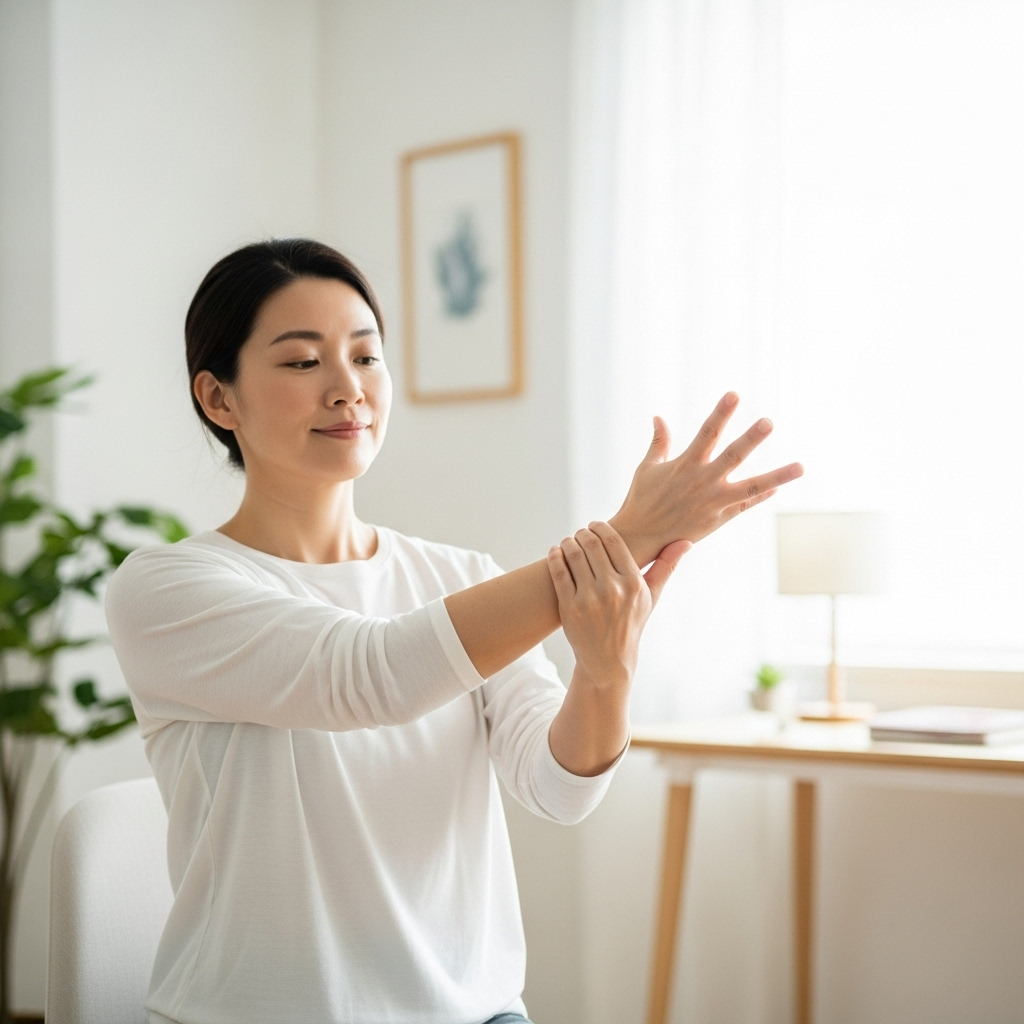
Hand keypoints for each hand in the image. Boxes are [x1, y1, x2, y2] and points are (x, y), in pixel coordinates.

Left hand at [546, 522, 690, 689]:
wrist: (608, 659)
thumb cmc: (631, 623)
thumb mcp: (651, 597)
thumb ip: (666, 566)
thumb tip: (687, 542)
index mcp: (633, 583)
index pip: (613, 541)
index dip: (600, 527)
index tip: (595, 525)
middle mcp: (613, 590)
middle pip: (591, 544)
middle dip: (583, 533)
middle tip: (580, 533)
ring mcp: (589, 599)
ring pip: (573, 555)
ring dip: (567, 542)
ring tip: (568, 541)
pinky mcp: (569, 608)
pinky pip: (559, 573)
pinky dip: (555, 557)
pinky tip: (556, 552)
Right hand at [609, 393, 802, 566]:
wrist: (639, 537)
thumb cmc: (641, 500)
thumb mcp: (647, 468)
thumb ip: (659, 442)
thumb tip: (658, 417)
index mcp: (685, 464)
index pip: (706, 433)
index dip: (721, 413)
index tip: (734, 394)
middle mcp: (702, 482)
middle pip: (732, 456)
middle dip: (751, 439)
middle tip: (768, 422)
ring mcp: (712, 502)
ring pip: (750, 486)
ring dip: (777, 476)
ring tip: (801, 467)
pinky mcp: (717, 519)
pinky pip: (744, 506)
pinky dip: (761, 496)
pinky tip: (776, 488)